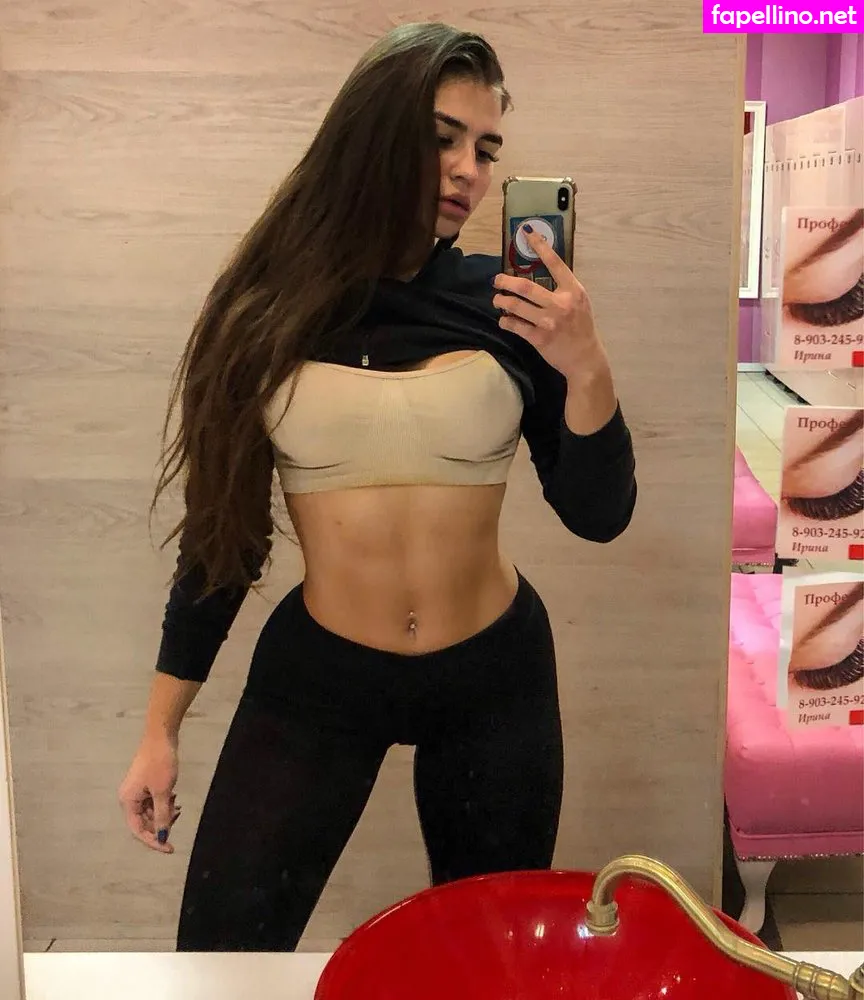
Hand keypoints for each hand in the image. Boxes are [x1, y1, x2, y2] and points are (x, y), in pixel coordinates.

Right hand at [118, 734, 181, 853]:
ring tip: (177, 804)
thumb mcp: (163, 792)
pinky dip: (164, 803)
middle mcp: (129, 798)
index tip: (169, 848)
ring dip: (164, 813)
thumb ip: (161, 815)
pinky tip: (174, 796)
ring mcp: (137, 791)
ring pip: (151, 812)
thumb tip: (161, 836)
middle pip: (144, 822)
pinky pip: (153, 801)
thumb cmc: (160, 763)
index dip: (153, 841)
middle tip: (177, 815)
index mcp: (128, 802)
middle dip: (161, 823)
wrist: (161, 736)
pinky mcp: (145, 784)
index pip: (138, 830)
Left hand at [493, 228, 606, 379]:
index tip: (526, 233)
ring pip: (515, 306)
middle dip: (505, 281)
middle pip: (525, 286)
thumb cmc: (581, 328)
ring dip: (501, 301)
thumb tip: (540, 273)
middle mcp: (561, 304)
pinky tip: (503, 320)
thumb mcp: (580, 303)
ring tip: (496, 300)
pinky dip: (505, 322)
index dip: (540, 246)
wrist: (585, 359)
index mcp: (573, 291)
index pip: (555, 263)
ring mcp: (549, 322)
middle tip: (497, 280)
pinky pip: (515, 326)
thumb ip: (564, 289)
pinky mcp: (539, 338)